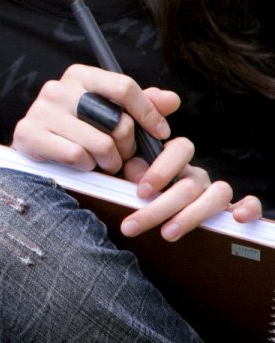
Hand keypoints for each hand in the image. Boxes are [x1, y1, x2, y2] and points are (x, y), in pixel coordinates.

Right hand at [11, 64, 174, 173]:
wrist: (39, 148)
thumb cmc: (82, 129)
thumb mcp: (113, 112)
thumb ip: (143, 105)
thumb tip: (172, 100)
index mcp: (80, 75)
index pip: (124, 87)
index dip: (148, 113)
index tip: (161, 133)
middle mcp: (58, 88)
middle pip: (117, 120)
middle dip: (128, 146)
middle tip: (122, 155)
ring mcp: (40, 110)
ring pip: (99, 143)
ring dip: (109, 161)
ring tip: (103, 162)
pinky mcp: (28, 134)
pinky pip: (76, 156)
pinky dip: (86, 166)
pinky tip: (81, 164)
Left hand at [117, 144, 265, 240]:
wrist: (160, 211)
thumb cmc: (144, 191)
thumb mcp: (133, 178)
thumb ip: (133, 172)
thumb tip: (135, 177)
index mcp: (175, 161)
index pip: (179, 149)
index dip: (160, 170)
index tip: (141, 192)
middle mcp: (197, 175)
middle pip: (187, 186)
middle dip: (158, 208)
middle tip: (133, 225)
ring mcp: (214, 192)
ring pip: (217, 194)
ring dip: (190, 216)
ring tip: (167, 234)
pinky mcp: (231, 210)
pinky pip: (249, 204)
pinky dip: (247, 208)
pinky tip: (236, 218)